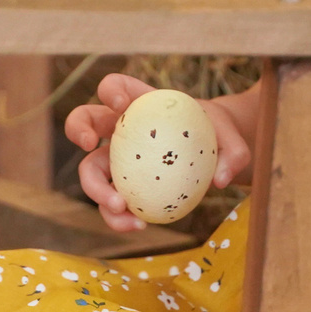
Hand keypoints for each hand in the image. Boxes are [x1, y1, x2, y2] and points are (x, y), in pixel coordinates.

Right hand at [64, 73, 254, 233]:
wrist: (215, 159)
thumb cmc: (217, 137)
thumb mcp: (231, 137)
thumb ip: (233, 152)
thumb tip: (220, 179)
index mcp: (142, 104)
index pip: (117, 86)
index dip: (111, 90)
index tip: (122, 106)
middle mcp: (121, 129)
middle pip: (84, 120)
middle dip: (77, 128)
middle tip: (90, 147)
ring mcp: (118, 159)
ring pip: (90, 170)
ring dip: (96, 190)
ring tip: (121, 208)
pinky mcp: (123, 187)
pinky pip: (110, 202)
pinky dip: (119, 216)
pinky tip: (140, 225)